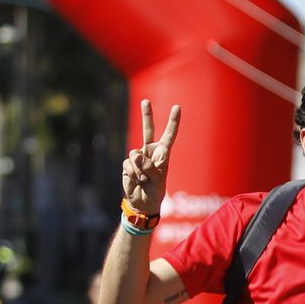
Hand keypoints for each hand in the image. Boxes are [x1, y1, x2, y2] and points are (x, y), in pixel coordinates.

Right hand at [121, 100, 180, 215]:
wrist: (142, 203)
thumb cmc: (155, 191)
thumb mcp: (157, 180)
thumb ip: (148, 166)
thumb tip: (134, 154)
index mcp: (163, 154)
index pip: (169, 135)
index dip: (173, 122)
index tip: (177, 107)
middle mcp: (150, 152)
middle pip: (148, 130)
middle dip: (147, 115)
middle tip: (146, 100)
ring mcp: (137, 157)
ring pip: (135, 155)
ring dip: (139, 170)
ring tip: (143, 180)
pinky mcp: (127, 164)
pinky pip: (128, 165)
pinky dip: (132, 174)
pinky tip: (135, 181)